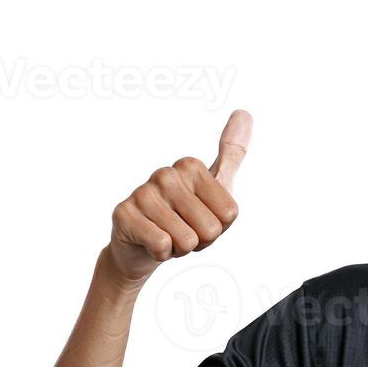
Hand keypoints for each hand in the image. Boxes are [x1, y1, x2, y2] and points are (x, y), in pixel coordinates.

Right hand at [106, 109, 252, 284]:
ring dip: (180, 248)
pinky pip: (161, 245)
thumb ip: (232, 154)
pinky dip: (161, 254)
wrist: (142, 248)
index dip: (219, 228)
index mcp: (190, 166)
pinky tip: (150, 243)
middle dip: (200, 241)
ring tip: (166, 235)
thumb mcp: (217, 188)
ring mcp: (142, 192)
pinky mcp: (123, 213)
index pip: (230, 214)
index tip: (200, 219)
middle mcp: (165, 174)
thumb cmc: (185, 218)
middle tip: (182, 231)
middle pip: (211, 229)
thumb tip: (244, 112)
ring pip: (187, 240)